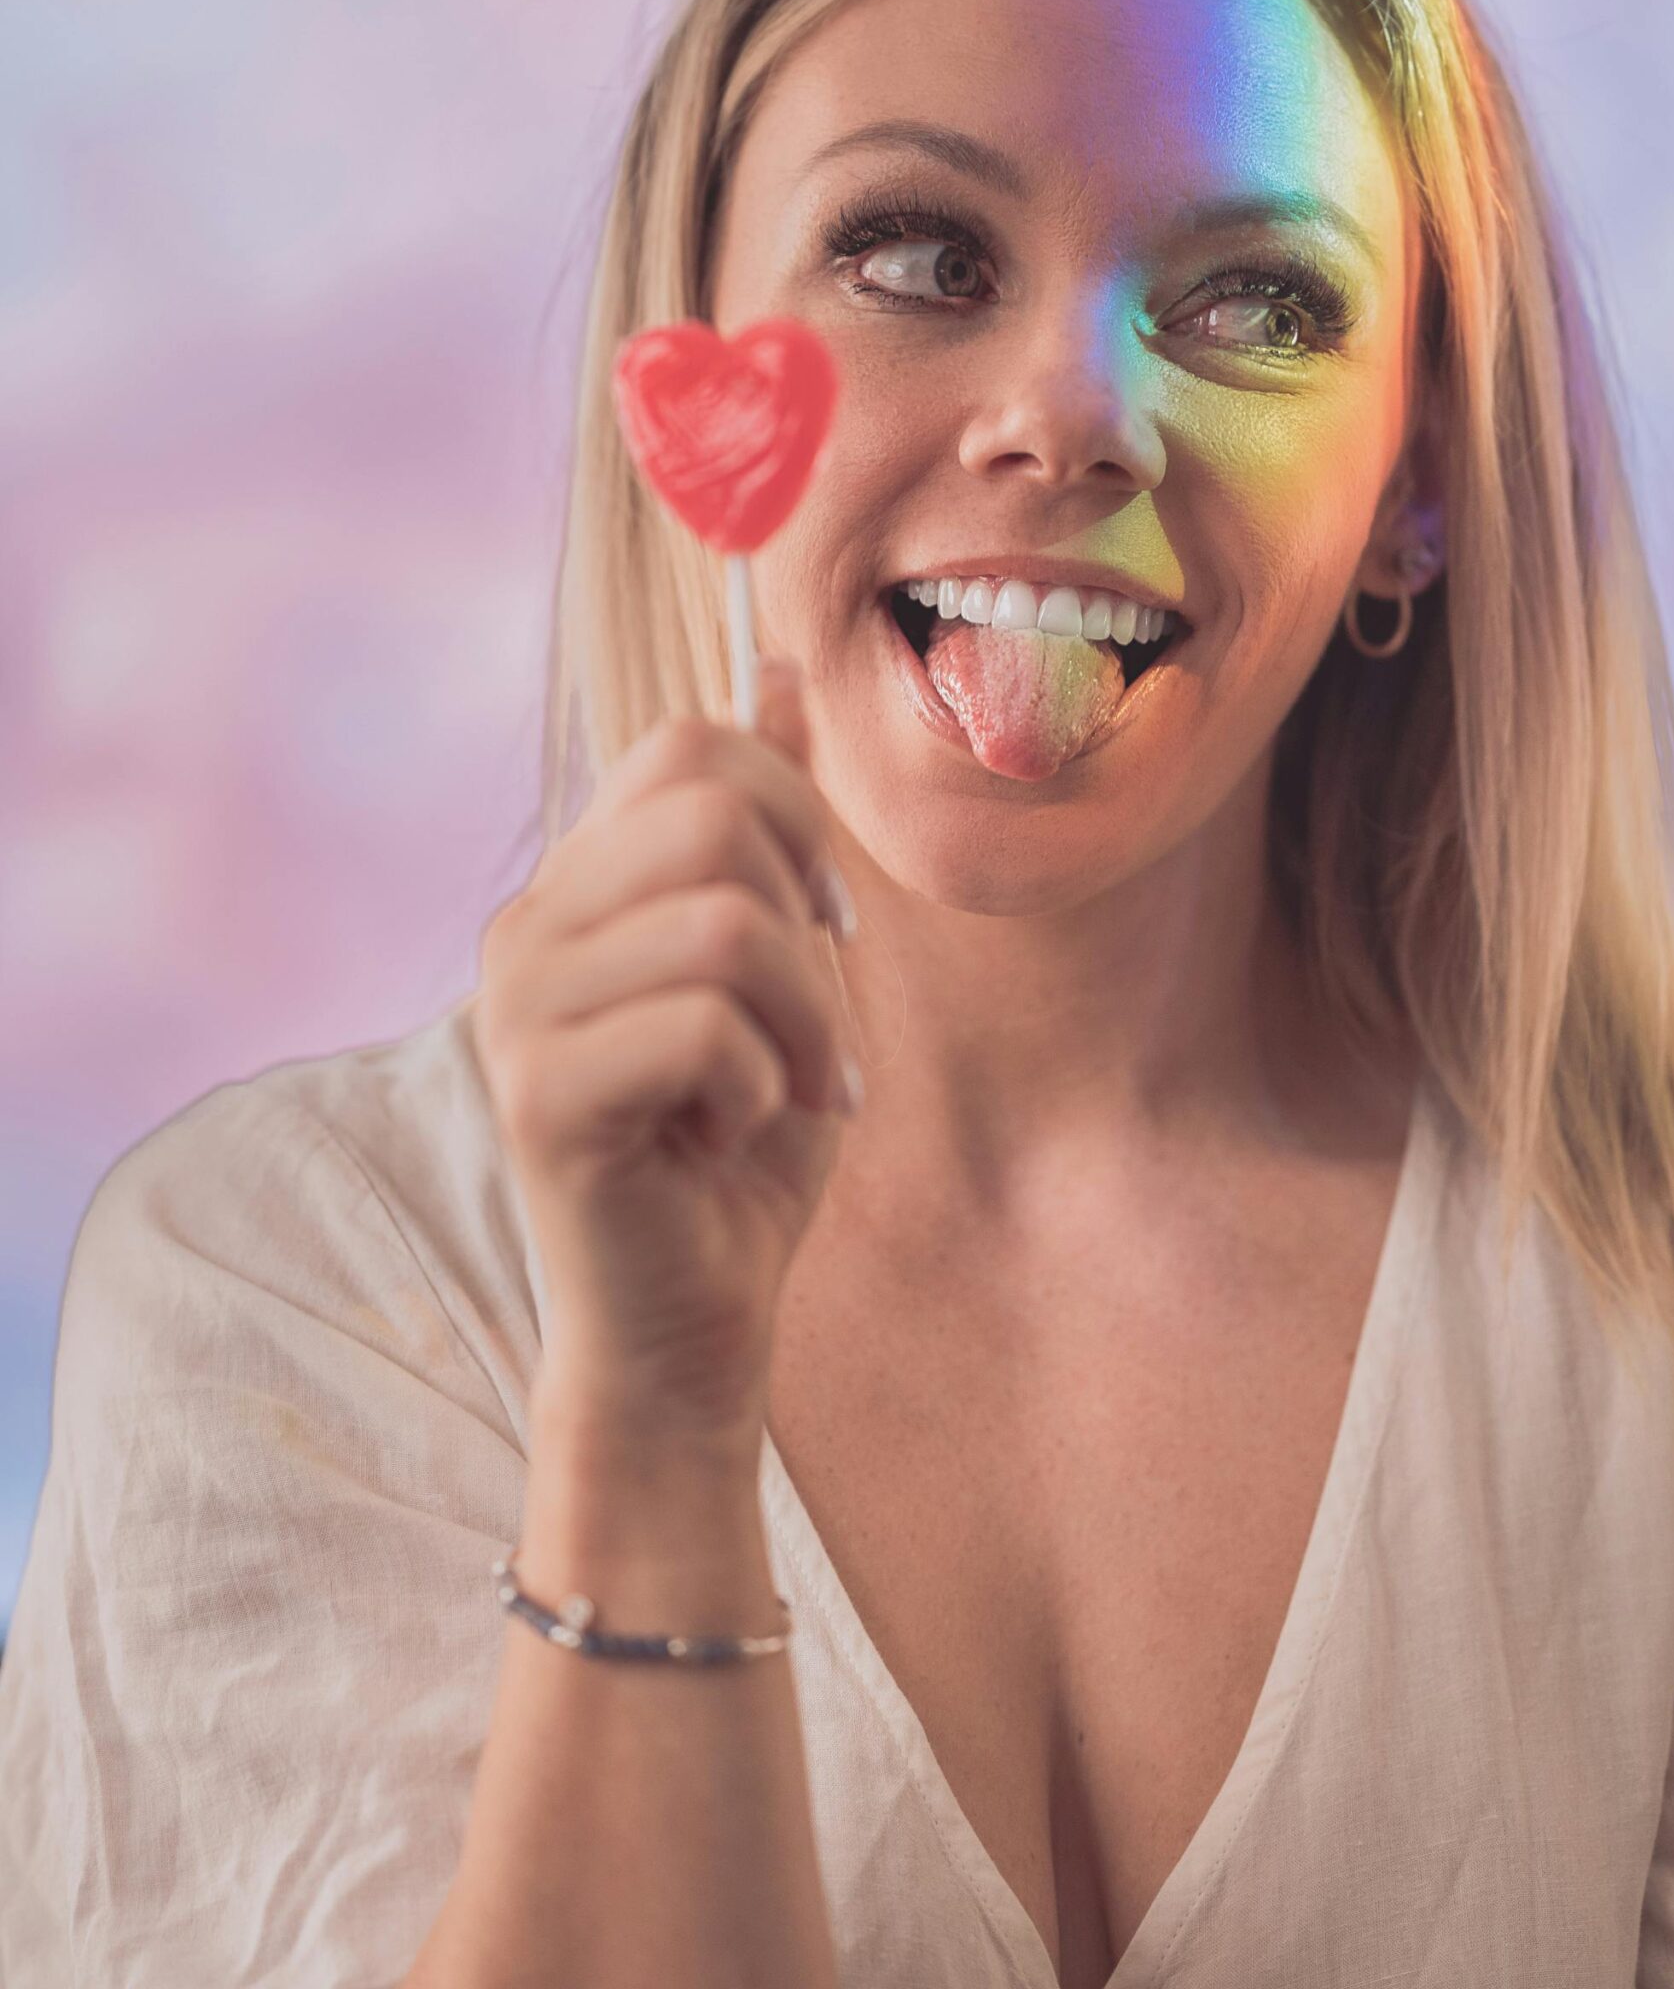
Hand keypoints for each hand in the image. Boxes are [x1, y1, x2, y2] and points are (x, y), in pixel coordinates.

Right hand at [471, 659, 859, 1453]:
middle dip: (811, 920)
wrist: (691, 1328)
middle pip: (715, 811)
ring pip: (725, 920)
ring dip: (806, 1020)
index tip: (828, 920)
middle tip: (816, 1028)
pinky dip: (765, 1086)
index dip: (796, 810)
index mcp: (585, 883)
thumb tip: (771, 670)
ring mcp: (518, 1006)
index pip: (689, 745)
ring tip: (790, 1090)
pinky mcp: (537, 1095)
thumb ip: (768, 829)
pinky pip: (704, 1025)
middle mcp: (530, 925)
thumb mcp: (784, 967)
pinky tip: (730, 1139)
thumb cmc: (741, 1153)